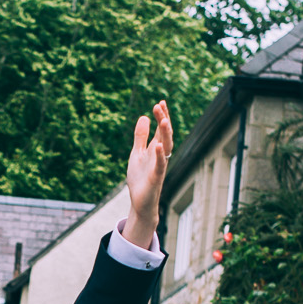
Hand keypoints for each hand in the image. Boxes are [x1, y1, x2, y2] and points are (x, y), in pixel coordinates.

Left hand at [122, 100, 171, 248]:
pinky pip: (160, 165)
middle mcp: (160, 155)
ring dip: (165, 134)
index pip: (161, 129)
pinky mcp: (155, 178)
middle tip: (160, 105)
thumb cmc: (140, 178)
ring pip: (166, 147)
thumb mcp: (137, 153)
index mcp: (155, 149)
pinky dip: (159, 155)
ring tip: (163, 120)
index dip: (162, 116)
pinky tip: (157, 145)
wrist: (140, 201)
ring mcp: (159, 166)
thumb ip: (140, 136)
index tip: (160, 102)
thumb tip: (144, 117)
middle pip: (165, 134)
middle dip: (164, 120)